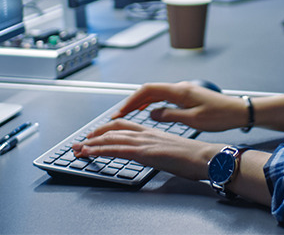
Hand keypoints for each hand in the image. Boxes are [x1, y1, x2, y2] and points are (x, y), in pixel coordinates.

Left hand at [72, 120, 223, 180]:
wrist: (205, 157)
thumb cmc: (194, 157)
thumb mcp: (171, 150)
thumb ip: (158, 149)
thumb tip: (152, 154)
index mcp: (152, 132)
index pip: (124, 126)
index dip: (107, 129)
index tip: (94, 135)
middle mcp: (146, 133)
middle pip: (113, 130)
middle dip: (94, 135)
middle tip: (80, 142)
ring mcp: (144, 142)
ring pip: (111, 138)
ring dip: (92, 143)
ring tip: (78, 149)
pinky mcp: (145, 152)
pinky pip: (117, 149)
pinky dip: (100, 150)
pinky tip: (91, 152)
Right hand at [112, 81, 248, 131]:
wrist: (238, 111)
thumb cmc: (220, 116)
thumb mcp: (193, 121)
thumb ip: (170, 116)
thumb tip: (151, 114)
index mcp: (180, 91)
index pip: (148, 90)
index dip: (131, 100)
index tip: (120, 111)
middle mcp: (180, 87)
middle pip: (149, 90)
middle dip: (132, 101)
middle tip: (118, 114)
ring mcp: (183, 90)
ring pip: (156, 93)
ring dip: (141, 102)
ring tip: (128, 114)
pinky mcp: (187, 95)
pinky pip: (164, 96)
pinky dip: (151, 102)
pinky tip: (147, 111)